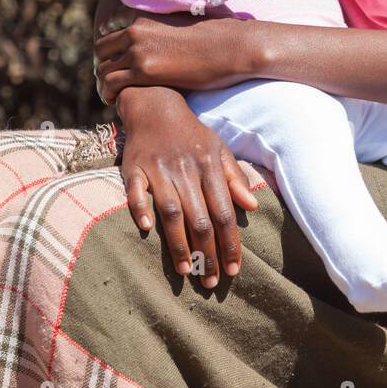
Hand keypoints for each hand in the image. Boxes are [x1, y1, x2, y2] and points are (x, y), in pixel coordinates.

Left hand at [95, 10, 257, 101]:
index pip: (114, 33)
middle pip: (101, 50)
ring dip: (105, 84)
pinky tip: (117, 101)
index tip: (117, 65)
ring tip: (112, 96)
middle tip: (112, 82)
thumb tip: (166, 41)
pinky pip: (111, 84)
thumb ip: (165, 30)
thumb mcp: (183, 26)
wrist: (231, 47)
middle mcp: (136, 29)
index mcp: (145, 16)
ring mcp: (138, 49)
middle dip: (104, 66)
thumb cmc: (217, 40)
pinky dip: (109, 94)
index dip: (113, 52)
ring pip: (103, 69)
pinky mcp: (143, 70)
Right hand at [117, 86, 258, 284]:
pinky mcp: (134, 168)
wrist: (156, 105)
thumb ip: (234, 178)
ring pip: (172, 210)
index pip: (224, 212)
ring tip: (187, 271)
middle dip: (208, 252)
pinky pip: (136, 191)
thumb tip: (252, 206)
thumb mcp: (218, 149)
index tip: (234, 269)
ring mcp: (159, 169)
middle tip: (211, 282)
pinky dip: (140, 209)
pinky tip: (146, 230)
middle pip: (200, 218)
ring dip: (179, 242)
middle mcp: (186, 170)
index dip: (230, 242)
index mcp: (210, 167)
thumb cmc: (191, 135)